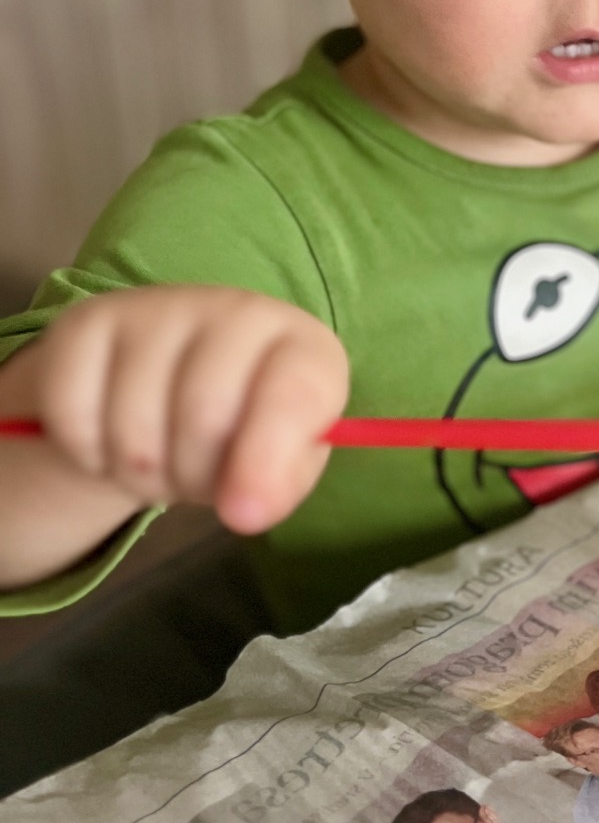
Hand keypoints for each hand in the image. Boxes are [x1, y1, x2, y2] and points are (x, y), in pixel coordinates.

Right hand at [20, 286, 347, 534]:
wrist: (175, 381)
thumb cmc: (246, 428)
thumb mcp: (281, 464)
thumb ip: (276, 485)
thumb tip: (246, 510)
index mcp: (302, 348)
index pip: (293, 394)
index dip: (265, 458)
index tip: (244, 514)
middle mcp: (235, 311)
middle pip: (204, 416)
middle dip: (192, 476)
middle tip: (192, 482)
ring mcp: (157, 308)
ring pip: (132, 423)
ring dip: (138, 474)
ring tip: (158, 464)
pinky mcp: (86, 320)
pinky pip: (72, 411)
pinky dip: (85, 452)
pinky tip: (109, 443)